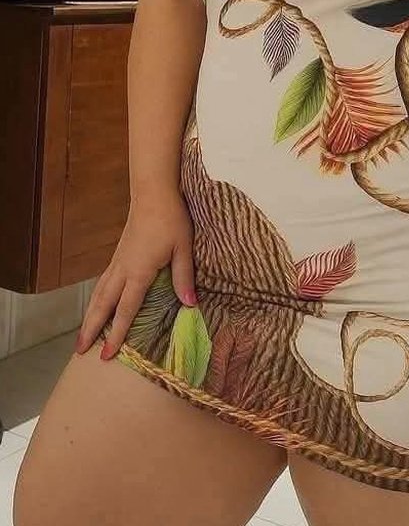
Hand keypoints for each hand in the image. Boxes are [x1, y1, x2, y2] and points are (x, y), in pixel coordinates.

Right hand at [75, 190, 196, 361]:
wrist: (153, 192)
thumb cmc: (171, 219)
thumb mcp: (182, 248)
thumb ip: (184, 277)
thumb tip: (189, 305)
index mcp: (138, 271)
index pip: (125, 309)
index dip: (116, 334)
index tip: (106, 355)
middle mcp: (123, 269)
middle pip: (102, 304)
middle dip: (91, 329)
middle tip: (80, 352)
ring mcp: (118, 261)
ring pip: (99, 293)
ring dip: (89, 315)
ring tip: (82, 335)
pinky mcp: (119, 254)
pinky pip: (103, 282)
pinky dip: (96, 299)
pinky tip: (97, 304)